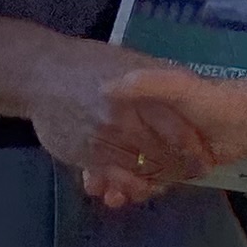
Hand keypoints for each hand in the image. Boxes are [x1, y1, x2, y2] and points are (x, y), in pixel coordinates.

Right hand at [37, 54, 223, 207]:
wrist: (41, 73)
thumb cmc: (91, 63)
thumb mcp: (131, 59)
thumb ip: (161, 80)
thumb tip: (194, 92)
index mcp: (142, 93)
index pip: (179, 133)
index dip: (195, 151)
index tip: (205, 159)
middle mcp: (124, 118)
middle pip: (162, 157)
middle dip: (179, 170)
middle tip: (190, 174)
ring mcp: (103, 139)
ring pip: (139, 172)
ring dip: (155, 180)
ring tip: (163, 179)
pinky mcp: (84, 156)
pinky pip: (113, 180)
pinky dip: (127, 187)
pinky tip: (134, 184)